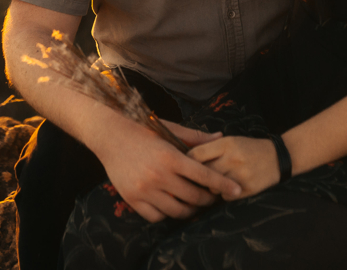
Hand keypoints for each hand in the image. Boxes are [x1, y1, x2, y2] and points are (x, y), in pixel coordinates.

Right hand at [96, 121, 241, 222]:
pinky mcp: (132, 199)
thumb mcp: (169, 129)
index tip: (237, 190)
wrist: (110, 136)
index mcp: (170, 157)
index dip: (223, 185)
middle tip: (213, 197)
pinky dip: (167, 213)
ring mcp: (144, 190)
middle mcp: (158, 175)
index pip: (204, 176)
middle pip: (194, 197)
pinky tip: (172, 205)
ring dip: (190, 209)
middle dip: (208, 199)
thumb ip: (195, 137)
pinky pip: (157, 216)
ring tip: (195, 203)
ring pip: (177, 211)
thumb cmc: (142, 129)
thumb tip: (220, 136)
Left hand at [188, 135, 279, 199]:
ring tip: (219, 180)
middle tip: (201, 177)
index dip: (187, 161)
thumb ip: (210, 148)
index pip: (196, 154)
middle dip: (200, 177)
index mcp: (226, 144)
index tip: (186, 165)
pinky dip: (225, 194)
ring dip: (212, 187)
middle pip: (203, 173)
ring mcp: (240, 176)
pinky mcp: (247, 190)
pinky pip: (225, 197)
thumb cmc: (249, 148)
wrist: (278, 158)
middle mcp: (232, 159)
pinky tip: (230, 187)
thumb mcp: (231, 141)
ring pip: (213, 187)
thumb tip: (185, 158)